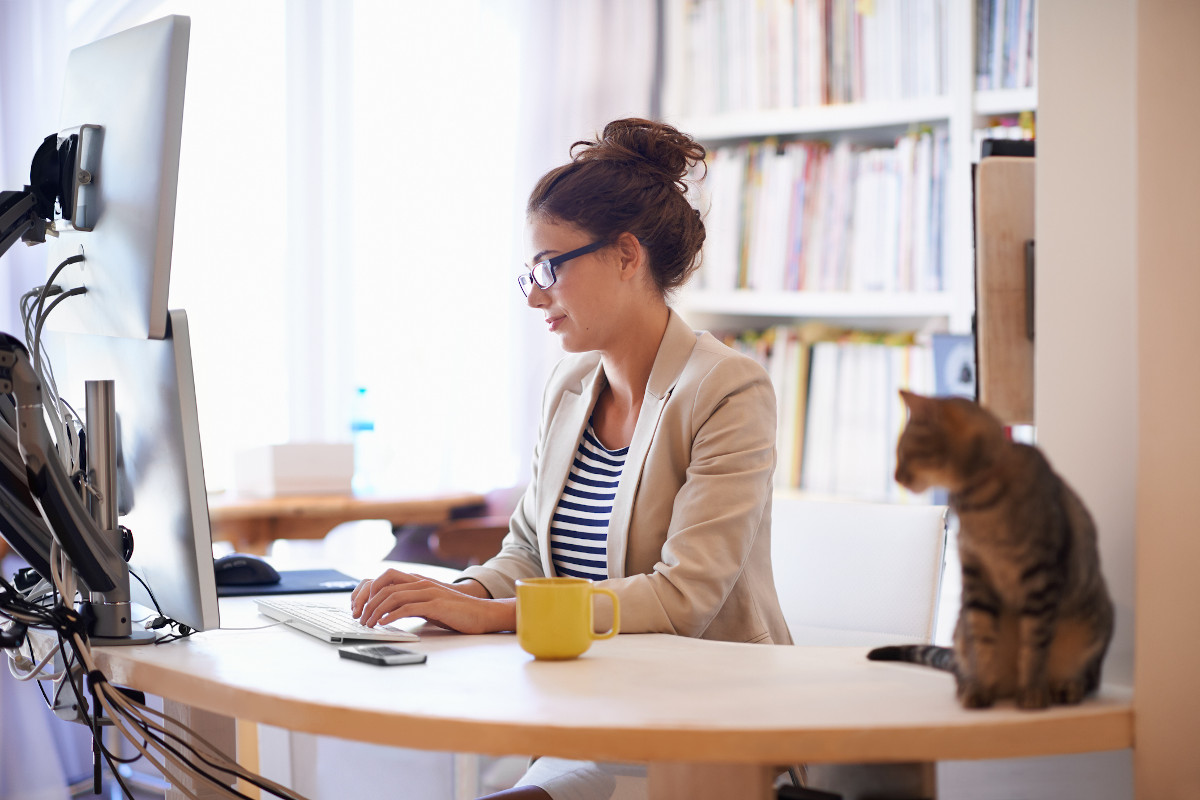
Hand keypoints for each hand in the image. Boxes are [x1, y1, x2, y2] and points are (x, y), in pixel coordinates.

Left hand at [350, 568, 513, 634]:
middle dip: (366, 601)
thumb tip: (387, 612)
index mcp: (417, 581)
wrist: (482, 614)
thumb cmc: (455, 612)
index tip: (357, 606)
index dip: (366, 590)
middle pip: (383, 584)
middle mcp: (420, 582)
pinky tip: (384, 624)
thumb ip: (410, 604)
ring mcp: (428, 591)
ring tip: (368, 624)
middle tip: (358, 617)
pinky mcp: (435, 604)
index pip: (383, 577)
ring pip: (392, 595)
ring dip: (375, 610)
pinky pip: (407, 607)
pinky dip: (391, 615)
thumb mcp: (428, 604)